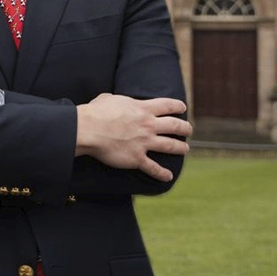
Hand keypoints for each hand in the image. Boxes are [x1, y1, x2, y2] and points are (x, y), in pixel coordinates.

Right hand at [75, 93, 191, 181]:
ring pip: (171, 146)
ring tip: (185, 149)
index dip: (178, 106)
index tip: (183, 108)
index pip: (167, 105)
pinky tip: (168, 176)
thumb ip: (117, 100)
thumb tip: (113, 100)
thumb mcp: (108, 98)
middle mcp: (148, 125)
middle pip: (175, 126)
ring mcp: (144, 142)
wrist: (88, 129)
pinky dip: (162, 174)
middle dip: (185, 128)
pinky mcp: (137, 158)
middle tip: (188, 130)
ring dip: (181, 148)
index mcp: (142, 109)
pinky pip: (154, 168)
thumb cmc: (95, 112)